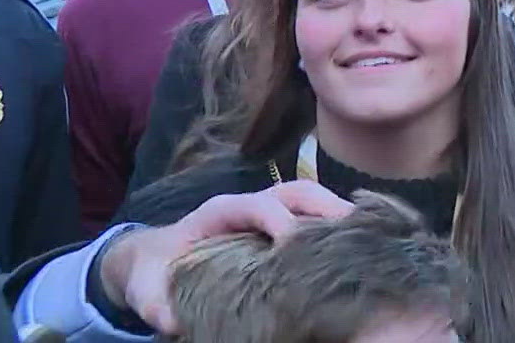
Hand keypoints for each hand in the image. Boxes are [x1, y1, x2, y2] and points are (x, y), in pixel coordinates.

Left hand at [99, 181, 352, 330]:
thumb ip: (158, 306)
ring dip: (337, 211)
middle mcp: (248, 206)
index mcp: (218, 212)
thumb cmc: (153, 272)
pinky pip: (311, 214)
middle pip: (295, 192)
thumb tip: (176, 323)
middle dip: (326, 205)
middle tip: (355, 228)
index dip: (280, 219)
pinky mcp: (277, 226)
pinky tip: (354, 242)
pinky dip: (334, 222)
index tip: (297, 242)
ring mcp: (266, 212)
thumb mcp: (147, 291)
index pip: (257, 206)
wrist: (152, 260)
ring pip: (309, 198)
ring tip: (367, 233)